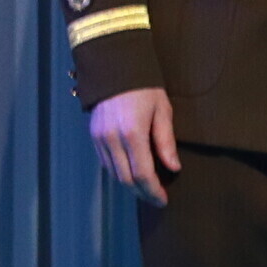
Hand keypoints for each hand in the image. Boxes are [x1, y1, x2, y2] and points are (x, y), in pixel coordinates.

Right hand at [88, 87, 179, 204]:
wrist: (114, 66)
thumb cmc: (144, 87)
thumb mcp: (162, 111)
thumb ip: (166, 141)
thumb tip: (173, 168)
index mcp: (133, 134)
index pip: (142, 174)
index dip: (153, 191)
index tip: (163, 200)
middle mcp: (112, 139)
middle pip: (125, 179)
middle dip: (142, 192)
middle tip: (156, 198)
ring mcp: (100, 138)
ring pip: (113, 173)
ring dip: (129, 184)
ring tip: (145, 187)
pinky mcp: (93, 134)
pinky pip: (105, 161)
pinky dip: (118, 171)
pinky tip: (130, 171)